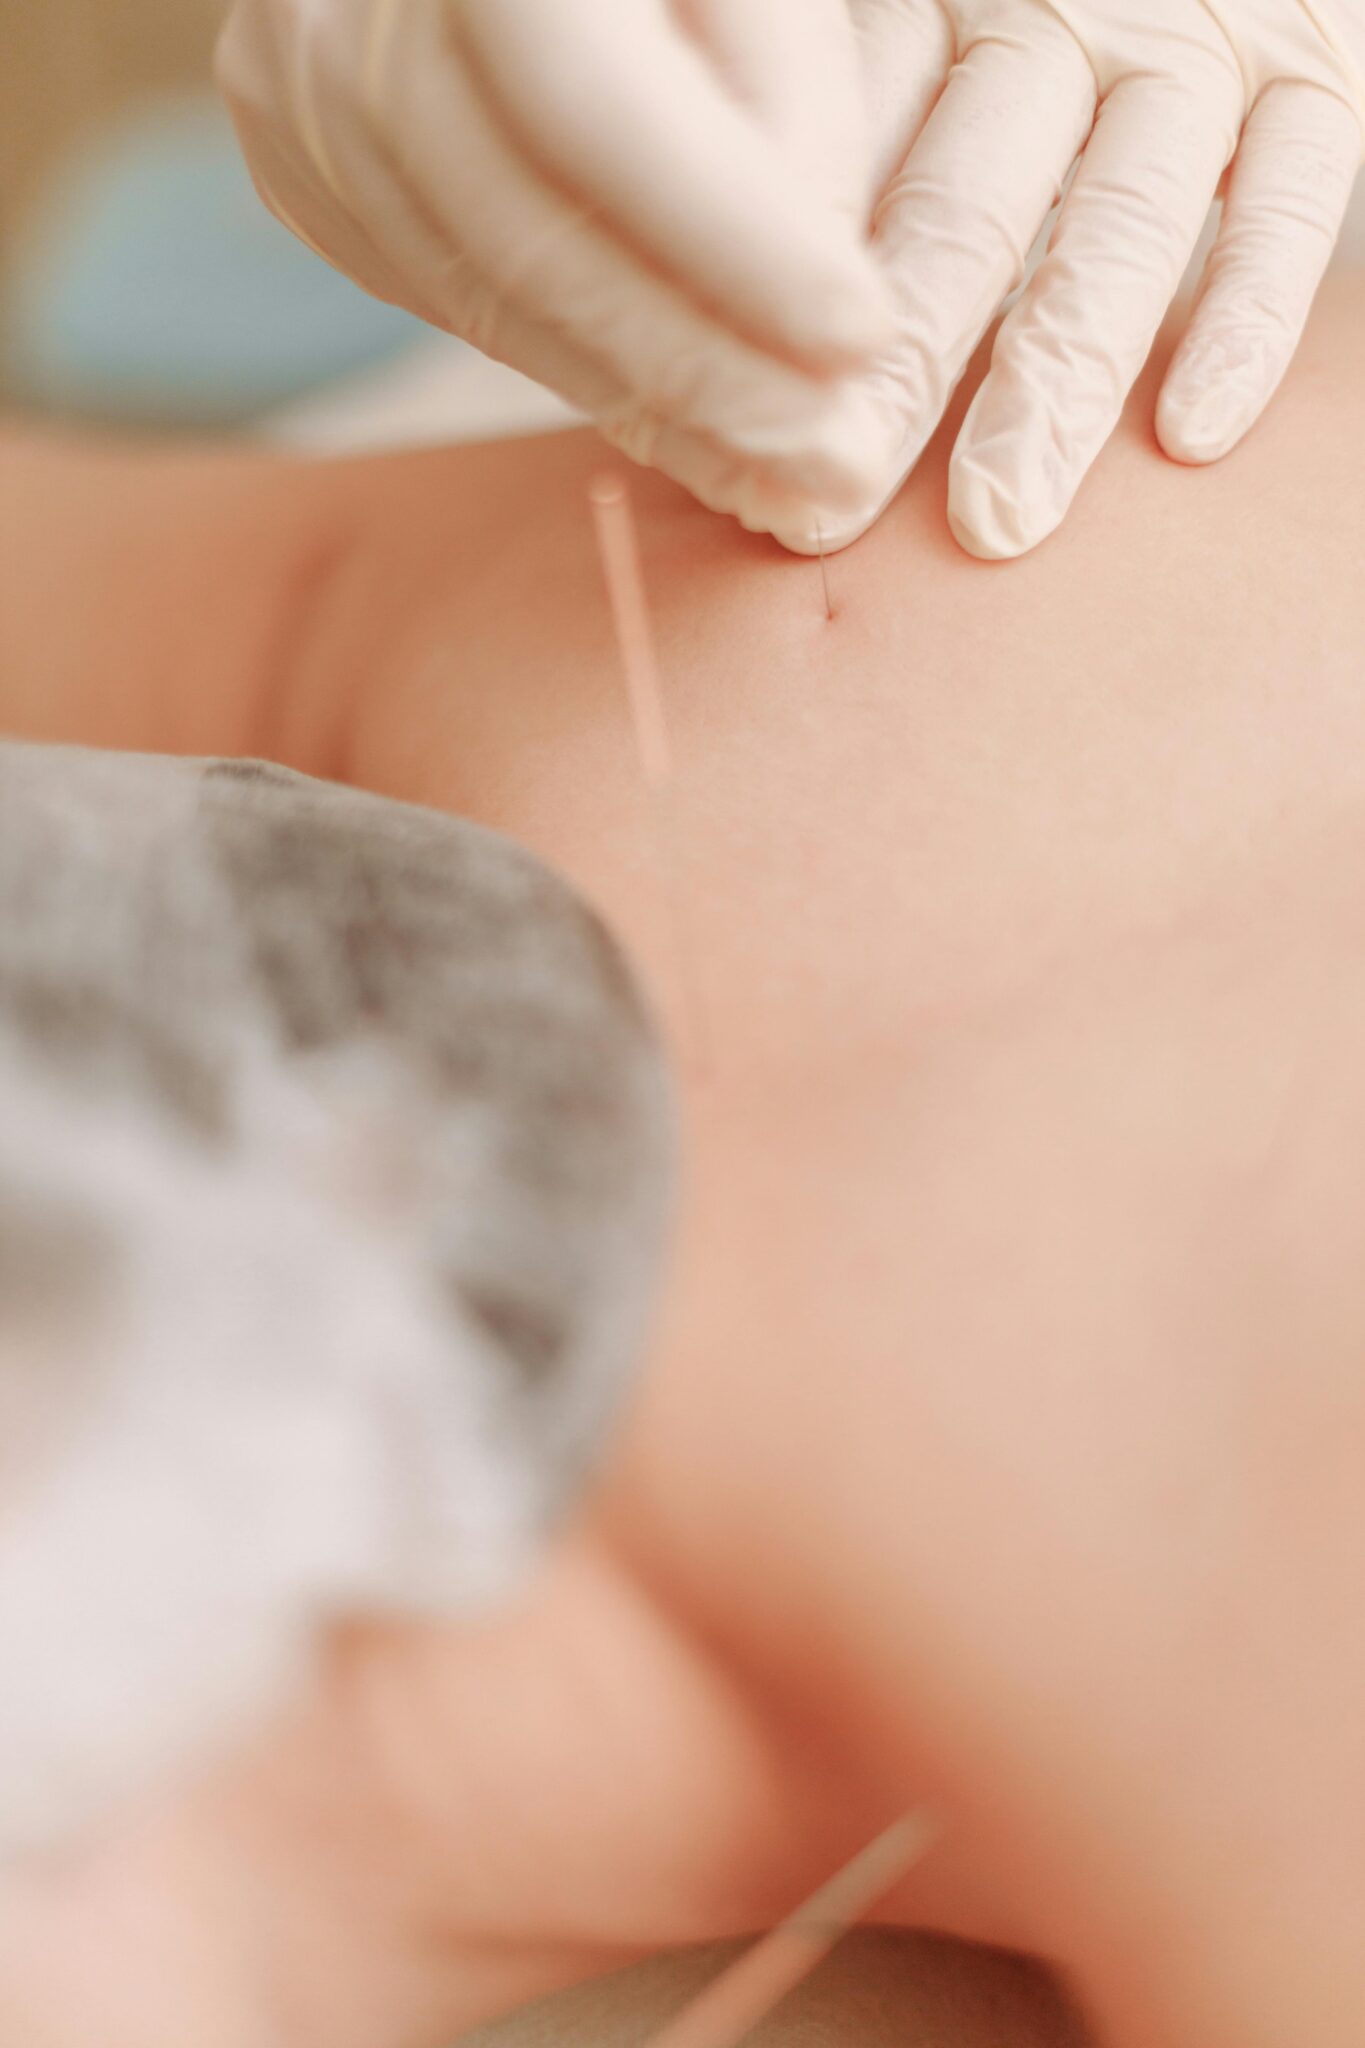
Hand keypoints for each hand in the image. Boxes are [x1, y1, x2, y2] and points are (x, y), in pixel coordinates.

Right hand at [216, 0, 895, 518]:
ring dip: (653, 405)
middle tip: (832, 463)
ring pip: (486, 296)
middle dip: (702, 368)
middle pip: (527, 235)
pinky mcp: (293, 165)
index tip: (862, 341)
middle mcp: (341, 13)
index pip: (587, 105)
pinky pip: (455, 302)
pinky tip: (690, 428)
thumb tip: (832, 321)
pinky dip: (586, 371)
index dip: (731, 237)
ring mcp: (294, 95)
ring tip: (783, 475)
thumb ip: (784, 93)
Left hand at [762, 0, 1363, 559]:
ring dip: (1051, 380)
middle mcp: (1051, 16)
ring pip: (1115, 226)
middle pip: (960, 214)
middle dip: (895, 377)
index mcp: (931, 5)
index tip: (743, 445)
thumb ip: (861, 138)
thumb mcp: (927, 31)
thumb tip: (742, 328)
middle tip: (832, 512)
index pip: (846, 167)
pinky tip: (1188, 435)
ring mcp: (1189, 44)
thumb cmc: (1027, 17)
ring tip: (998, 519)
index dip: (791, 309)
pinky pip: (1285, 203)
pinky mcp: (1315, 71)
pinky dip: (1242, 319)